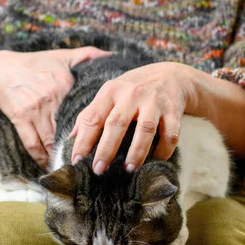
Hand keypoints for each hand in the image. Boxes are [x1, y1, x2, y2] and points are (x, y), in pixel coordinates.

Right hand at [0, 48, 110, 167]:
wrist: (0, 71)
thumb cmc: (34, 64)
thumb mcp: (62, 56)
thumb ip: (89, 55)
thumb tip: (113, 56)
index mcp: (66, 84)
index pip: (85, 109)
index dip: (97, 126)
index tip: (107, 138)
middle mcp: (52, 99)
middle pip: (70, 129)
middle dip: (80, 147)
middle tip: (92, 162)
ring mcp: (35, 110)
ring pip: (52, 141)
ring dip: (61, 156)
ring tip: (72, 169)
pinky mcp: (21, 119)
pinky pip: (32, 144)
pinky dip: (41, 158)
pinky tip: (48, 166)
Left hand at [70, 62, 197, 173]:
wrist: (171, 74)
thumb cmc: (133, 89)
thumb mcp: (110, 94)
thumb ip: (91, 113)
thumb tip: (70, 138)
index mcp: (111, 92)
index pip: (92, 117)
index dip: (83, 140)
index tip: (76, 161)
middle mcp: (131, 94)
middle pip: (117, 123)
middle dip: (106, 149)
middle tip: (99, 170)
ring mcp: (154, 101)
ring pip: (145, 129)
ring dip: (137, 151)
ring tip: (129, 169)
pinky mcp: (173, 110)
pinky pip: (170, 133)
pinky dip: (164, 149)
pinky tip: (157, 160)